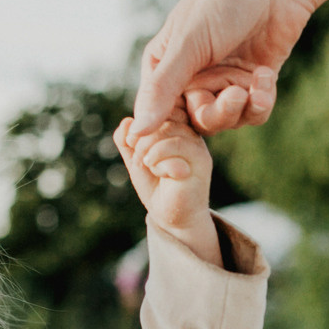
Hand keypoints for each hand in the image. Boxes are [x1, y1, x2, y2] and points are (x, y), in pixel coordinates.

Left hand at [113, 111, 222, 264]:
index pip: (157, 110)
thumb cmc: (157, 187)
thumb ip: (127, 141)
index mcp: (176, 128)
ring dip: (149, 150)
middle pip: (162, 117)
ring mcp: (197, 146)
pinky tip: (161, 173)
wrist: (172, 217)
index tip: (131, 144)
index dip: (140, 124)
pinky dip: (160, 160)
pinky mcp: (202, 161)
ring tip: (148, 167)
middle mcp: (189, 133)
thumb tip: (126, 122)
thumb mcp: (136, 160)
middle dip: (141, 138)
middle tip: (138, 160)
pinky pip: (177, 146)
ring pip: (168, 130)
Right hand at [133, 0, 318, 133]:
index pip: (158, 113)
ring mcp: (224, 79)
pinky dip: (261, 101)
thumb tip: (137, 132)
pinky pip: (254, 111)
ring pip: (227, 120)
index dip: (171, 129)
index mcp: (164, 65)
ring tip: (253, 85)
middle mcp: (192, 76)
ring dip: (241, 108)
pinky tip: (266, 76)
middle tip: (233, 96)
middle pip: (197, 122)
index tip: (189, 133)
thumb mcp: (189, 44)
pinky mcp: (254, 83)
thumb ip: (163, 88)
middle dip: (217, 114)